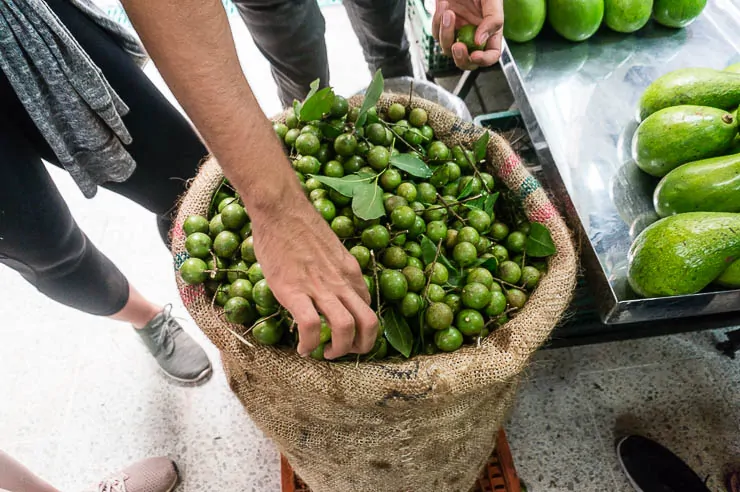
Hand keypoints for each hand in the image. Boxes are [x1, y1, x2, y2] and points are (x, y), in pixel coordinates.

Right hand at [250, 190, 377, 359]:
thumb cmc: (300, 225)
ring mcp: (320, 287)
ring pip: (346, 329)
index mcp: (351, 272)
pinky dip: (309, 344)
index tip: (345, 335)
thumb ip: (335, 270)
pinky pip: (311, 327)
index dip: (361, 329)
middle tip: (342, 352)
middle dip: (361, 348)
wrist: (280, 208)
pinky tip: (302, 348)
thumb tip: (330, 287)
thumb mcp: (330, 249)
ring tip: (323, 353)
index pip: (369, 308)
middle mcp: (342, 282)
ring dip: (338, 351)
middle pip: (369, 324)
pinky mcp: (295, 291)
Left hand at [432, 0, 503, 70]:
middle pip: (467, 61)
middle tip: (457, 46)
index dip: (484, 60)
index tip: (475, 55)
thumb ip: (492, 21)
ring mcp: (458, 31)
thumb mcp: (492, 0)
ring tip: (448, 12)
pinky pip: (437, 33)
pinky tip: (443, 5)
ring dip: (445, 33)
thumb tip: (480, 42)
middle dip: (461, 58)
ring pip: (448, 48)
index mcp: (491, 32)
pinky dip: (437, 21)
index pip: (491, 55)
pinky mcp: (443, 25)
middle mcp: (474, 35)